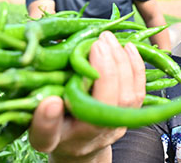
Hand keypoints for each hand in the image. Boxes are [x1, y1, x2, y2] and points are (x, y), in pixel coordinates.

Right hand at [28, 31, 145, 161]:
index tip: (49, 101)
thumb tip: (49, 101)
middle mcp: (92, 135)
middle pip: (103, 106)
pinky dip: (136, 66)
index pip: (50, 132)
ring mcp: (117, 124)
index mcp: (62, 136)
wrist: (83, 141)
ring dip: (121, 62)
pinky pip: (139, 90)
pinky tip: (128, 46)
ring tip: (108, 39)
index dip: (48, 119)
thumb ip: (41, 115)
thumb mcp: (40, 122)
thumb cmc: (59, 125)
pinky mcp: (131, 112)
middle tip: (96, 43)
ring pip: (127, 96)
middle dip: (104, 71)